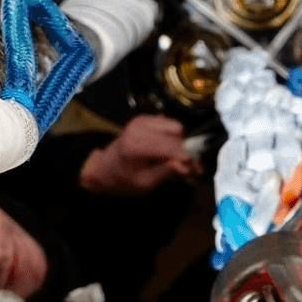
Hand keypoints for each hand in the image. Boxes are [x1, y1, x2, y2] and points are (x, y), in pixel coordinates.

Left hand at [80, 114, 201, 194]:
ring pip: (175, 126)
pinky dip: (172, 137)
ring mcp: (142, 119)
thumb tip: (188, 166)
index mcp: (136, 145)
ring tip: (173, 158)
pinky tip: (166, 150)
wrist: (105, 167)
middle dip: (185, 148)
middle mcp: (139, 127)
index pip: (171, 146)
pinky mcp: (145, 118)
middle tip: (187, 166)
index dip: (187, 156)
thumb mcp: (145, 183)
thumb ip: (167, 172)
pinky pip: (168, 124)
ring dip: (178, 142)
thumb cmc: (123, 179)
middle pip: (177, 131)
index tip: (197, 169)